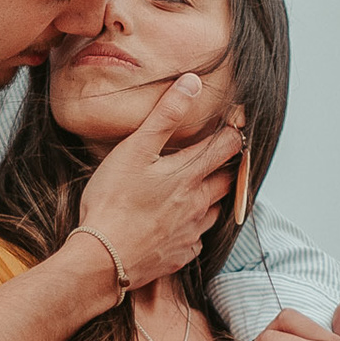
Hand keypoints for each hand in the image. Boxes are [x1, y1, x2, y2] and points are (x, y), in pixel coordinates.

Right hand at [76, 76, 239, 289]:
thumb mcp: (135, 149)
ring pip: (215, 211)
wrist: (104, 257)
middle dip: (227, 167)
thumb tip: (193, 82)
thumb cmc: (114, 201)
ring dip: (212, 198)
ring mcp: (190, 232)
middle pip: (227, 180)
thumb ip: (165, 115)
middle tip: (219, 156)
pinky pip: (197, 239)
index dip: (234, 132)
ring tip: (199, 190)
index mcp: (188, 174)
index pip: (227, 147)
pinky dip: (194, 229)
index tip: (234, 124)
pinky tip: (180, 226)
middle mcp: (197, 203)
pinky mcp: (180, 255)